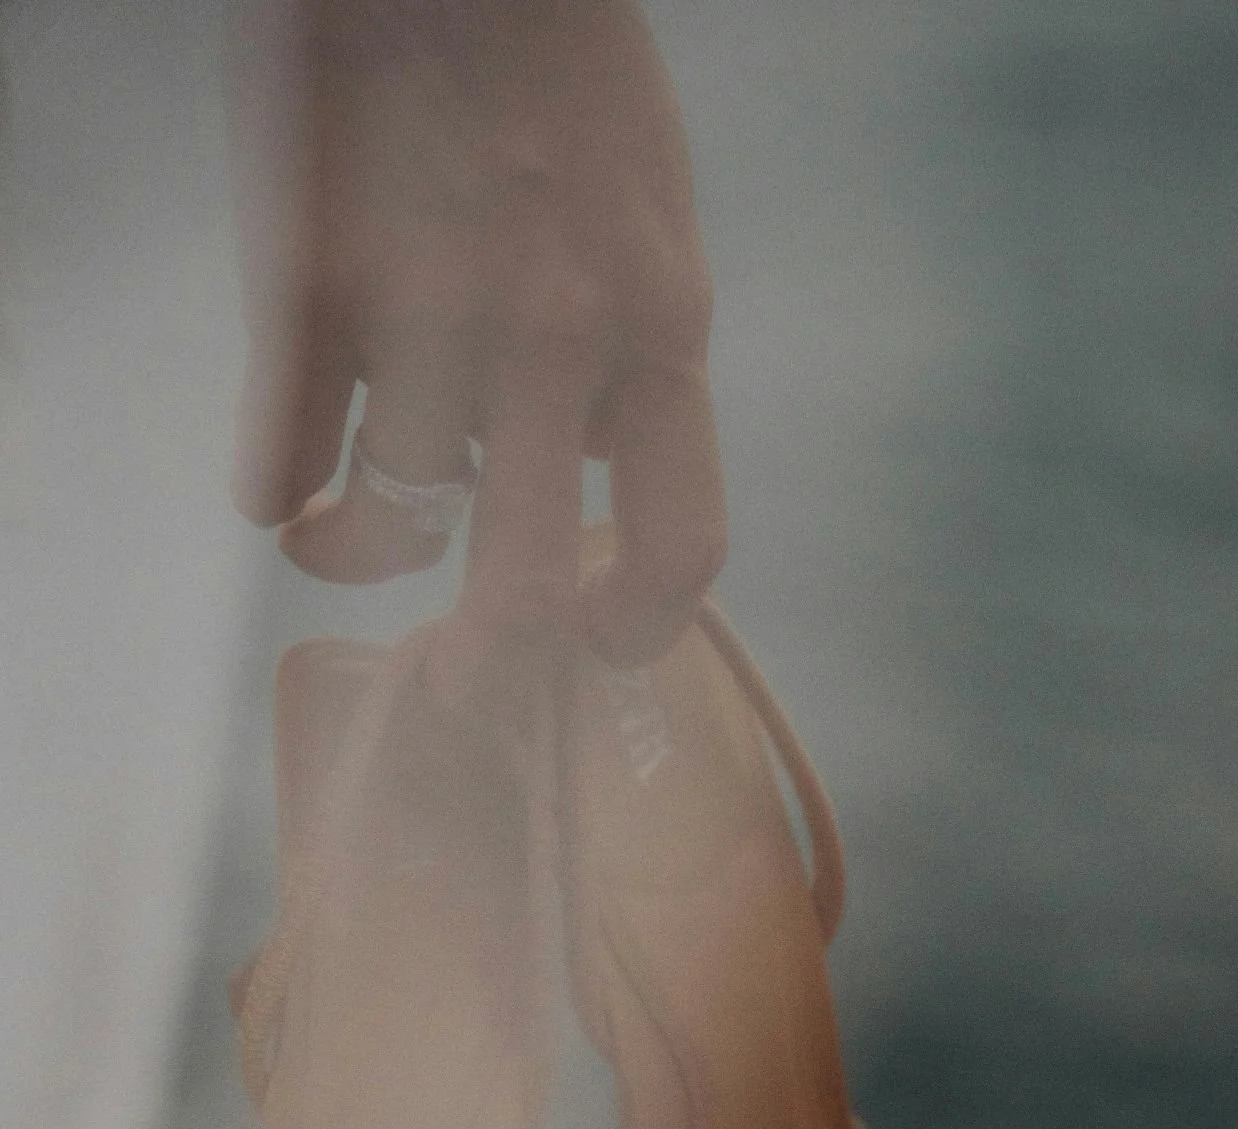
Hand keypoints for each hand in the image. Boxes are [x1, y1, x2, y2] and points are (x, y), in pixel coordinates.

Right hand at [229, 0, 725, 675]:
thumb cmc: (556, 65)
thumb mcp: (650, 207)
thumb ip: (635, 345)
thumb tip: (592, 458)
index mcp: (659, 323)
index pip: (681, 543)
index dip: (640, 631)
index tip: (595, 642)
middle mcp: (553, 337)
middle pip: (518, 585)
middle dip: (488, 663)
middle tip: (462, 676)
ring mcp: (424, 312)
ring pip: (383, 530)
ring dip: (352, 554)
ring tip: (331, 536)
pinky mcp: (305, 283)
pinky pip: (278, 458)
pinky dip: (275, 489)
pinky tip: (281, 481)